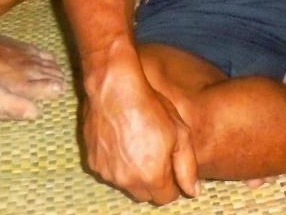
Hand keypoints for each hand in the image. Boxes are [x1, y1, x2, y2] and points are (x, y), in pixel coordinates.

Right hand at [82, 70, 198, 204]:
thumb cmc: (150, 106)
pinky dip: (114, 163)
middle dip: (152, 181)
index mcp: (152, 176)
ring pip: (125, 184)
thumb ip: (187, 166)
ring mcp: (107, 172)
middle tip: (154, 154)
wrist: (114, 87)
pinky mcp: (93, 161)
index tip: (169, 163)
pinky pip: (108, 171)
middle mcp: (128, 181)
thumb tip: (193, 191)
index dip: (171, 182)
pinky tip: (119, 140)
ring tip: (136, 143)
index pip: (166, 198)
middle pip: (144, 194)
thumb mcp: (179, 132)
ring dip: (132, 173)